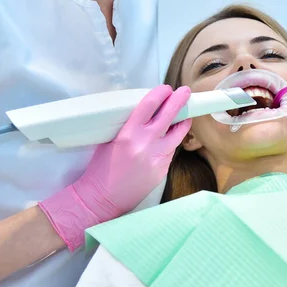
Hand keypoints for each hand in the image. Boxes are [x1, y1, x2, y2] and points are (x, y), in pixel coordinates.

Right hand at [39, 85, 191, 250]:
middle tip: (185, 92)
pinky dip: (170, 144)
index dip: (160, 94)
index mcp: (128, 134)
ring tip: (185, 116)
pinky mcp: (162, 171)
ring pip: (177, 135)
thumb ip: (129, 127)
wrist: (102, 198)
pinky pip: (170, 152)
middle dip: (179, 101)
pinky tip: (168, 140)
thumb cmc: (101, 168)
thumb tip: (146, 114)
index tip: (166, 88)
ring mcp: (157, 158)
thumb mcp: (110, 140)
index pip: (149, 106)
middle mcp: (145, 144)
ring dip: (182, 123)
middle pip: (169, 116)